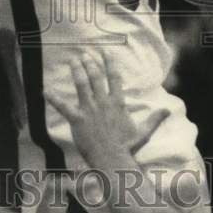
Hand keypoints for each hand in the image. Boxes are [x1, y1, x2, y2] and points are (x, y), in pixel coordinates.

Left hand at [46, 53, 168, 168]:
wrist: (113, 160)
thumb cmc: (128, 148)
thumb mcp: (144, 132)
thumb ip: (154, 118)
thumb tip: (167, 110)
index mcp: (118, 103)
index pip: (114, 78)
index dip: (109, 64)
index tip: (106, 52)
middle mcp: (103, 102)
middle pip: (96, 77)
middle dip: (90, 64)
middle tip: (84, 54)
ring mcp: (89, 110)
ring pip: (82, 84)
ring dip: (77, 71)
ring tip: (73, 61)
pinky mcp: (77, 119)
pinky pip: (63, 106)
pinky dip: (53, 98)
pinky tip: (45, 90)